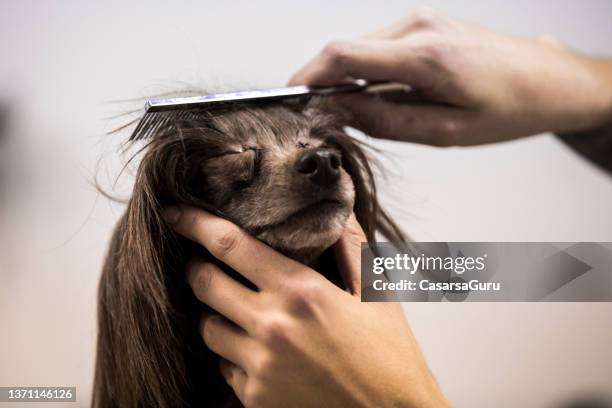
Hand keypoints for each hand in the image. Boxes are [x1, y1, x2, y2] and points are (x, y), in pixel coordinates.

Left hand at [163, 205, 450, 407]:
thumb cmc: (390, 355)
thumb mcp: (377, 292)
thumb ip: (351, 244)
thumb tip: (339, 205)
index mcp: (301, 291)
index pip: (230, 245)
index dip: (194, 223)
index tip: (173, 212)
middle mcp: (272, 326)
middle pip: (204, 284)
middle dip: (196, 268)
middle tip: (203, 262)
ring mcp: (259, 367)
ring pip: (207, 328)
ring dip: (213, 312)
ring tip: (232, 308)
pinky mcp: (255, 399)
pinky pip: (223, 367)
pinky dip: (231, 353)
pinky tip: (254, 349)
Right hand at [290, 9, 611, 145]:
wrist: (547, 80)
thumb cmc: (508, 108)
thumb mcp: (445, 131)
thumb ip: (386, 121)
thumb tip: (339, 113)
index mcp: (425, 55)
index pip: (343, 55)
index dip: (307, 77)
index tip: (290, 101)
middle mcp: (417, 27)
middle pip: (344, 50)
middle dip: (326, 85)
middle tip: (328, 121)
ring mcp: (420, 21)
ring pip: (359, 49)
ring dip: (348, 80)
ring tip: (364, 114)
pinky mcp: (423, 25)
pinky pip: (378, 46)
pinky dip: (367, 72)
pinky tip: (382, 96)